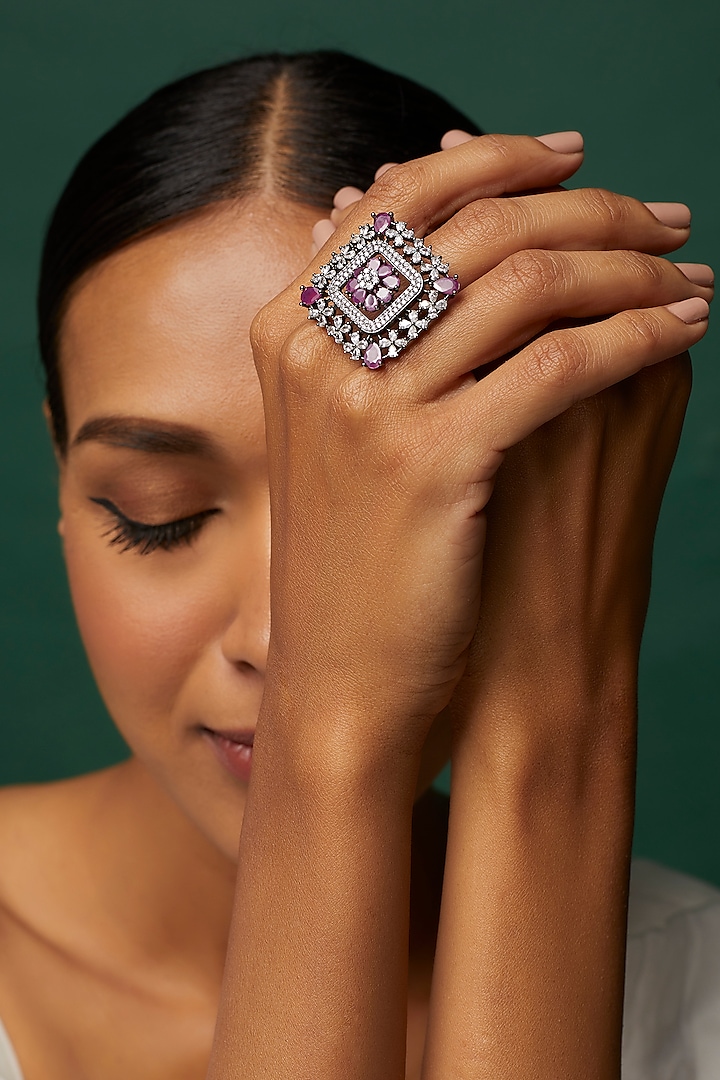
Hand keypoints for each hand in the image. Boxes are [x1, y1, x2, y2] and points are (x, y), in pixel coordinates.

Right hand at [250, 132, 710, 773]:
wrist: (339, 675)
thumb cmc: (354, 551)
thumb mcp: (332, 429)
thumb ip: (355, 329)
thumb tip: (373, 220)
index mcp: (291, 329)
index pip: (404, 200)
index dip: (499, 162)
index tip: (576, 162)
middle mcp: (320, 352)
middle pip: (477, 227)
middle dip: (588, 206)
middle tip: (661, 218)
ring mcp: (370, 407)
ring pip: (527, 285)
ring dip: (627, 266)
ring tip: (685, 274)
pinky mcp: (431, 463)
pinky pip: (559, 364)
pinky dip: (635, 336)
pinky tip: (680, 333)